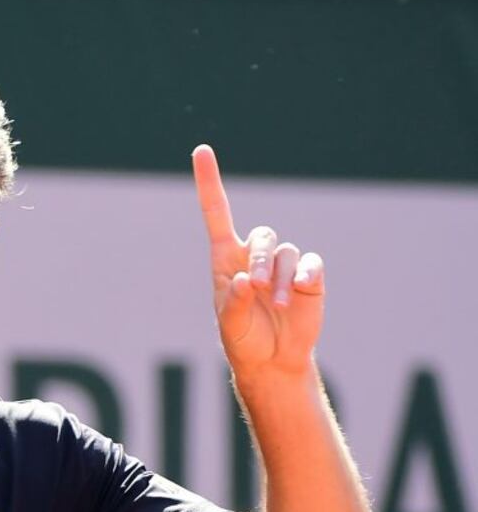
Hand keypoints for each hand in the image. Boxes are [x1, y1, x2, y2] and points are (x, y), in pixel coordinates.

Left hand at [192, 144, 324, 376]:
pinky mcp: (308, 277)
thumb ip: (235, 303)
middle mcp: (254, 256)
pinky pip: (309, 263)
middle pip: (261, 236)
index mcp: (226, 260)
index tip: (201, 151)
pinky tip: (300, 290)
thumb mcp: (230, 325)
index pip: (217, 213)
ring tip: (280, 305)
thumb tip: (247, 280)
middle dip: (259, 258)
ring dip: (281, 277)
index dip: (210, 182)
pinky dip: (305, 273)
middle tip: (257, 286)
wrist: (272, 361)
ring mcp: (282, 266)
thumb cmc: (243, 339)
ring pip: (285, 252)